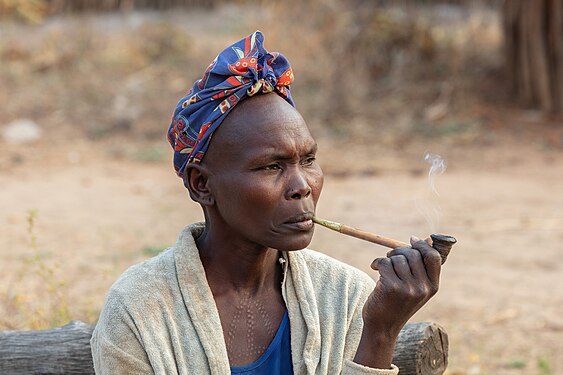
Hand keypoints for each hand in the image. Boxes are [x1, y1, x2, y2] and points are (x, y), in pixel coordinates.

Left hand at [353, 236, 441, 367]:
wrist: (382, 327)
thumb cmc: (397, 303)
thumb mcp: (415, 288)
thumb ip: (421, 267)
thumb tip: (426, 239)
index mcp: (432, 287)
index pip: (433, 257)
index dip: (423, 246)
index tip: (412, 239)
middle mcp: (423, 288)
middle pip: (413, 254)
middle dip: (399, 251)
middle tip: (390, 256)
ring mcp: (408, 288)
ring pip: (397, 258)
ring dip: (387, 260)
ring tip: (383, 269)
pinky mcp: (391, 287)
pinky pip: (384, 263)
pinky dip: (377, 263)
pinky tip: (374, 269)